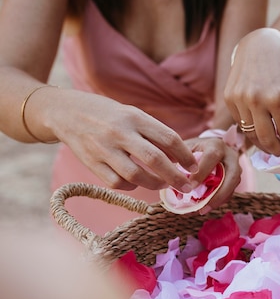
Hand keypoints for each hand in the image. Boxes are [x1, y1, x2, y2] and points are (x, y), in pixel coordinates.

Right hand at [52, 90, 198, 193]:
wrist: (66, 112)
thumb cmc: (109, 115)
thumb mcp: (133, 114)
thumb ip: (154, 133)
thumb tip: (179, 158)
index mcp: (135, 117)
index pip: (168, 138)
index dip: (185, 155)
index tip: (194, 167)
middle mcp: (120, 132)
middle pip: (155, 159)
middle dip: (175, 176)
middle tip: (186, 187)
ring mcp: (104, 148)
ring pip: (135, 175)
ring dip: (154, 184)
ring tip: (163, 185)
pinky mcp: (91, 163)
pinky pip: (117, 183)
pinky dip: (131, 187)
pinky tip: (137, 183)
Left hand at [184, 137, 241, 213]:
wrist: (211, 145)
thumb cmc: (195, 148)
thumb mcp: (187, 148)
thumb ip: (179, 160)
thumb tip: (168, 181)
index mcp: (216, 145)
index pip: (212, 157)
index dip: (202, 173)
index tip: (189, 187)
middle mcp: (230, 156)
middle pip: (231, 176)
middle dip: (217, 193)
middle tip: (201, 206)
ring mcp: (236, 168)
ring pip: (233, 186)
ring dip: (218, 200)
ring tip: (202, 210)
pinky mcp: (235, 178)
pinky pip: (230, 192)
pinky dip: (218, 201)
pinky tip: (205, 208)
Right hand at [224, 28, 279, 155]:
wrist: (259, 42)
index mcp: (277, 97)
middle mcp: (256, 99)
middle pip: (266, 140)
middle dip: (278, 152)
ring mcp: (239, 99)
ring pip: (250, 134)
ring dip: (263, 145)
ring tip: (273, 148)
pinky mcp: (228, 97)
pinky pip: (240, 122)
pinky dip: (250, 130)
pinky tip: (259, 133)